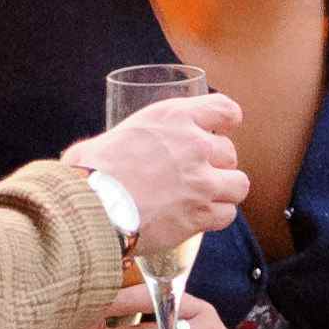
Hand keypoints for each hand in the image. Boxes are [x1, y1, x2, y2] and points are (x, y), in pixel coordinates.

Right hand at [61, 95, 246, 256]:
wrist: (92, 207)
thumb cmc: (90, 171)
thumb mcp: (110, 137)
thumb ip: (127, 140)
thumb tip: (111, 151)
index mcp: (173, 117)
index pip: (224, 109)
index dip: (226, 121)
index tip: (221, 129)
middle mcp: (194, 145)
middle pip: (230, 152)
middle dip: (217, 164)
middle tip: (196, 175)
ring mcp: (202, 181)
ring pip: (238, 184)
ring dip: (223, 191)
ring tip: (202, 199)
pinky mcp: (201, 214)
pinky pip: (227, 214)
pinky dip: (215, 217)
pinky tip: (197, 219)